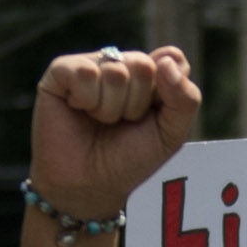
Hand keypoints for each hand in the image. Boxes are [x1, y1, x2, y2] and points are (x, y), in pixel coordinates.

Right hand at [29, 44, 198, 221]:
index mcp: (149, 74)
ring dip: (110, 108)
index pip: (171, 59)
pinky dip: (86, 100)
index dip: (167, 91)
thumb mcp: (170, 135)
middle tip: (121, 123)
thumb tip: (166, 60)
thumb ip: (185, 99)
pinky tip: (78, 110)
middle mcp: (120, 63)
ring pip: (115, 71)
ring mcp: (90, 64)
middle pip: (143, 66)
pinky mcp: (61, 71)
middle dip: (136, 105)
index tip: (151, 117)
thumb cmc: (128, 160)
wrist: (89, 186)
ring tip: (99, 121)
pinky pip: (84, 72)